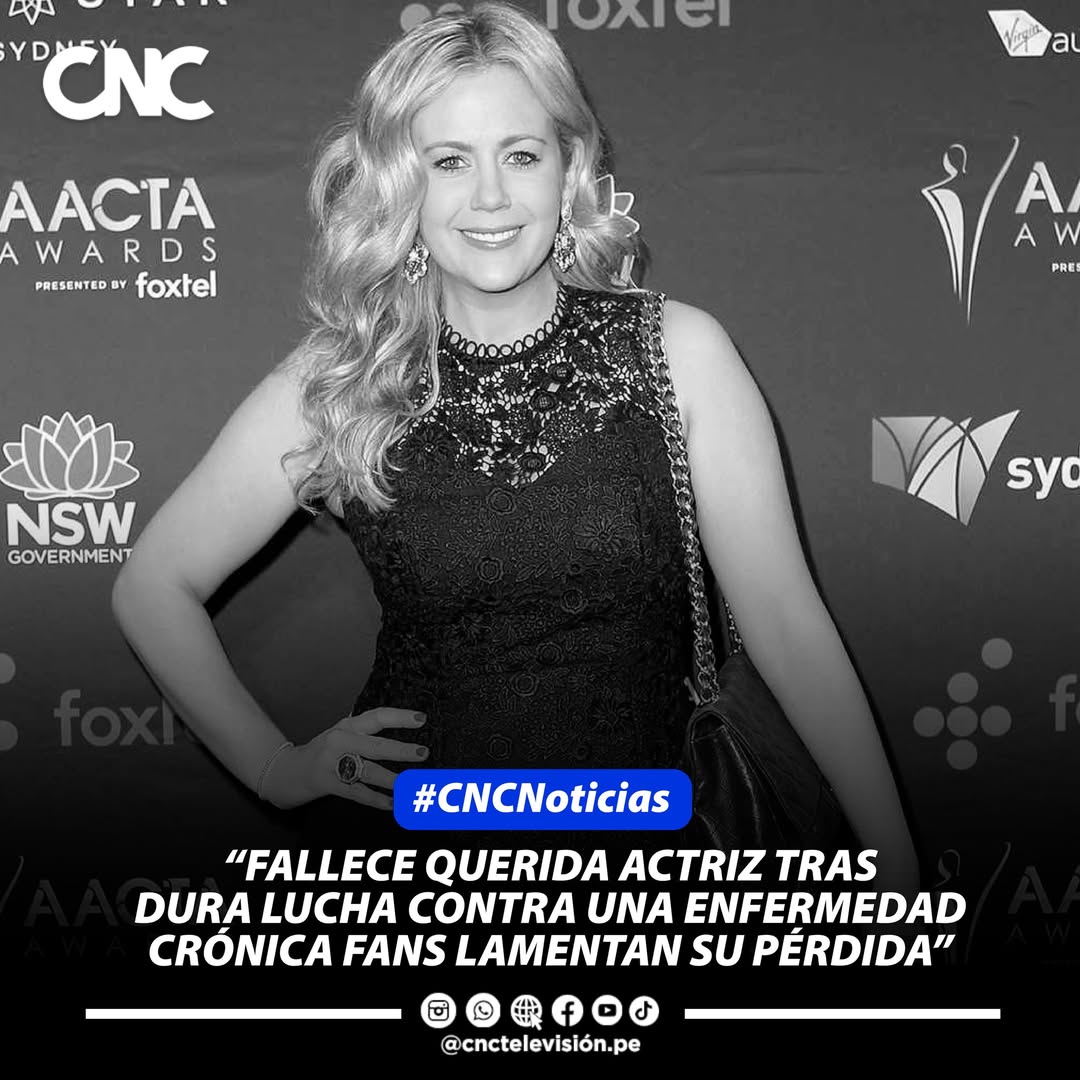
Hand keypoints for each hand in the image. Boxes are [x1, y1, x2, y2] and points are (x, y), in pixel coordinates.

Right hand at [260, 707, 427, 809]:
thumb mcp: (340, 733)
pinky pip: (357, 793)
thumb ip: (364, 731)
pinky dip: (376, 800)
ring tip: (411, 786)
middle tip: (423, 753)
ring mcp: (333, 763)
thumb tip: (397, 728)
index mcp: (347, 726)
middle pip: (376, 746)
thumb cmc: (321, 751)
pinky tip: (392, 804)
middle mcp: (341, 741)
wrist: (286, 770)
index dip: (400, 717)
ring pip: (369, 772)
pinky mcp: (327, 784)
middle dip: (401, 751)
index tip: (422, 719)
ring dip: (392, 781)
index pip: (377, 717)